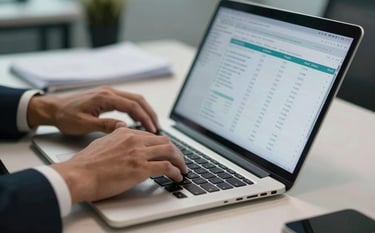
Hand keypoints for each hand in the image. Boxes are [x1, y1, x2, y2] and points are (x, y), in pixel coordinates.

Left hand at [27, 86, 159, 133]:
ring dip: (145, 111)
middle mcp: (109, 92)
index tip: (153, 130)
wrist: (53, 108)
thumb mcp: (84, 124)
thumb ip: (105, 125)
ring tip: (151, 126)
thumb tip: (124, 128)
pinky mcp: (107, 97)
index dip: (145, 118)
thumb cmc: (65, 116)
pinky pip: (127, 101)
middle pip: (138, 100)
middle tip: (157, 128)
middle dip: (150, 113)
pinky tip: (138, 121)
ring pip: (134, 100)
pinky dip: (136, 111)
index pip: (132, 106)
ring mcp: (109, 93)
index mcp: (104, 97)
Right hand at [51, 127, 187, 203]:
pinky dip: (175, 172)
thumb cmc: (86, 163)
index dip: (163, 145)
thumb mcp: (102, 142)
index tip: (167, 152)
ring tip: (182, 169)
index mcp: (125, 132)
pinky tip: (177, 176)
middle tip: (179, 160)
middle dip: (175, 151)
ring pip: (170, 152)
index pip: (152, 136)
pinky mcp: (141, 168)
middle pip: (165, 142)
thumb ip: (115, 137)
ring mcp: (138, 153)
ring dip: (179, 161)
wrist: (78, 175)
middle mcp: (134, 140)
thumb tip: (121, 135)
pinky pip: (166, 167)